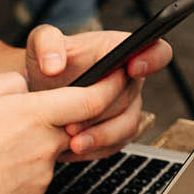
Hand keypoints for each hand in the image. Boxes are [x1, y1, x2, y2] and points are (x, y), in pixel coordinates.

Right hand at [0, 69, 133, 193]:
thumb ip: (14, 82)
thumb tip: (29, 89)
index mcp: (35, 115)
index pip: (93, 101)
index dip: (111, 88)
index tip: (118, 82)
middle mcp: (44, 147)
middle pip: (71, 128)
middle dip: (57, 123)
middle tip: (21, 126)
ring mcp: (40, 177)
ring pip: (49, 155)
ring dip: (31, 151)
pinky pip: (35, 180)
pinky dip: (21, 175)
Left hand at [25, 24, 172, 157]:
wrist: (37, 95)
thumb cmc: (46, 64)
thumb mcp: (40, 43)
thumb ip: (46, 42)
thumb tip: (54, 65)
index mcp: (121, 51)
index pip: (156, 51)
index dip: (152, 59)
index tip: (134, 68)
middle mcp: (128, 80)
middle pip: (130, 98)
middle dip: (103, 112)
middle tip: (73, 122)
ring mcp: (123, 109)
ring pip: (125, 127)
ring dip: (100, 137)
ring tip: (72, 142)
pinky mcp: (113, 134)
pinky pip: (113, 146)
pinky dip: (93, 150)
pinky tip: (70, 150)